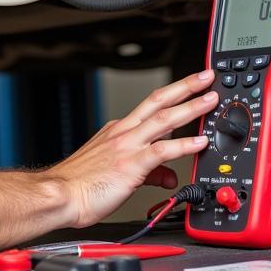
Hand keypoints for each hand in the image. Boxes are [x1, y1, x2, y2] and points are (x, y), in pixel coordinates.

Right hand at [47, 70, 217, 228]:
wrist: (60, 195)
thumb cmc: (80, 185)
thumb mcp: (118, 173)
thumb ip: (149, 173)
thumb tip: (168, 176)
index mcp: (119, 131)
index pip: (151, 107)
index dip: (174, 96)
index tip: (191, 88)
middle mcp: (124, 132)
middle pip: (159, 101)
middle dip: (186, 87)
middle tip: (206, 76)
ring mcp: (127, 146)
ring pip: (164, 119)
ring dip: (191, 107)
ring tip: (211, 99)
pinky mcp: (131, 164)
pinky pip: (162, 151)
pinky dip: (183, 145)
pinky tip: (199, 142)